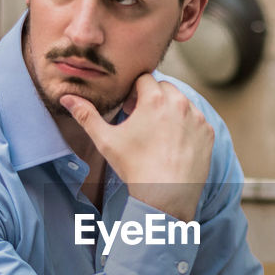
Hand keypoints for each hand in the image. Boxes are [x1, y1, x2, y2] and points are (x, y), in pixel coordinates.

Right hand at [61, 73, 213, 221]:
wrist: (165, 196)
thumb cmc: (134, 168)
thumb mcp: (106, 140)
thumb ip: (86, 115)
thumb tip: (67, 97)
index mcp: (155, 99)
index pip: (144, 79)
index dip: (135, 93)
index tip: (131, 110)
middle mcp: (180, 103)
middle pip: (165, 88)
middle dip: (154, 99)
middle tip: (143, 121)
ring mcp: (197, 118)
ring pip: (182, 102)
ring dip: (171, 110)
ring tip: (159, 133)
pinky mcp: (208, 133)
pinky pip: (196, 119)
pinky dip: (186, 126)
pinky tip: (174, 144)